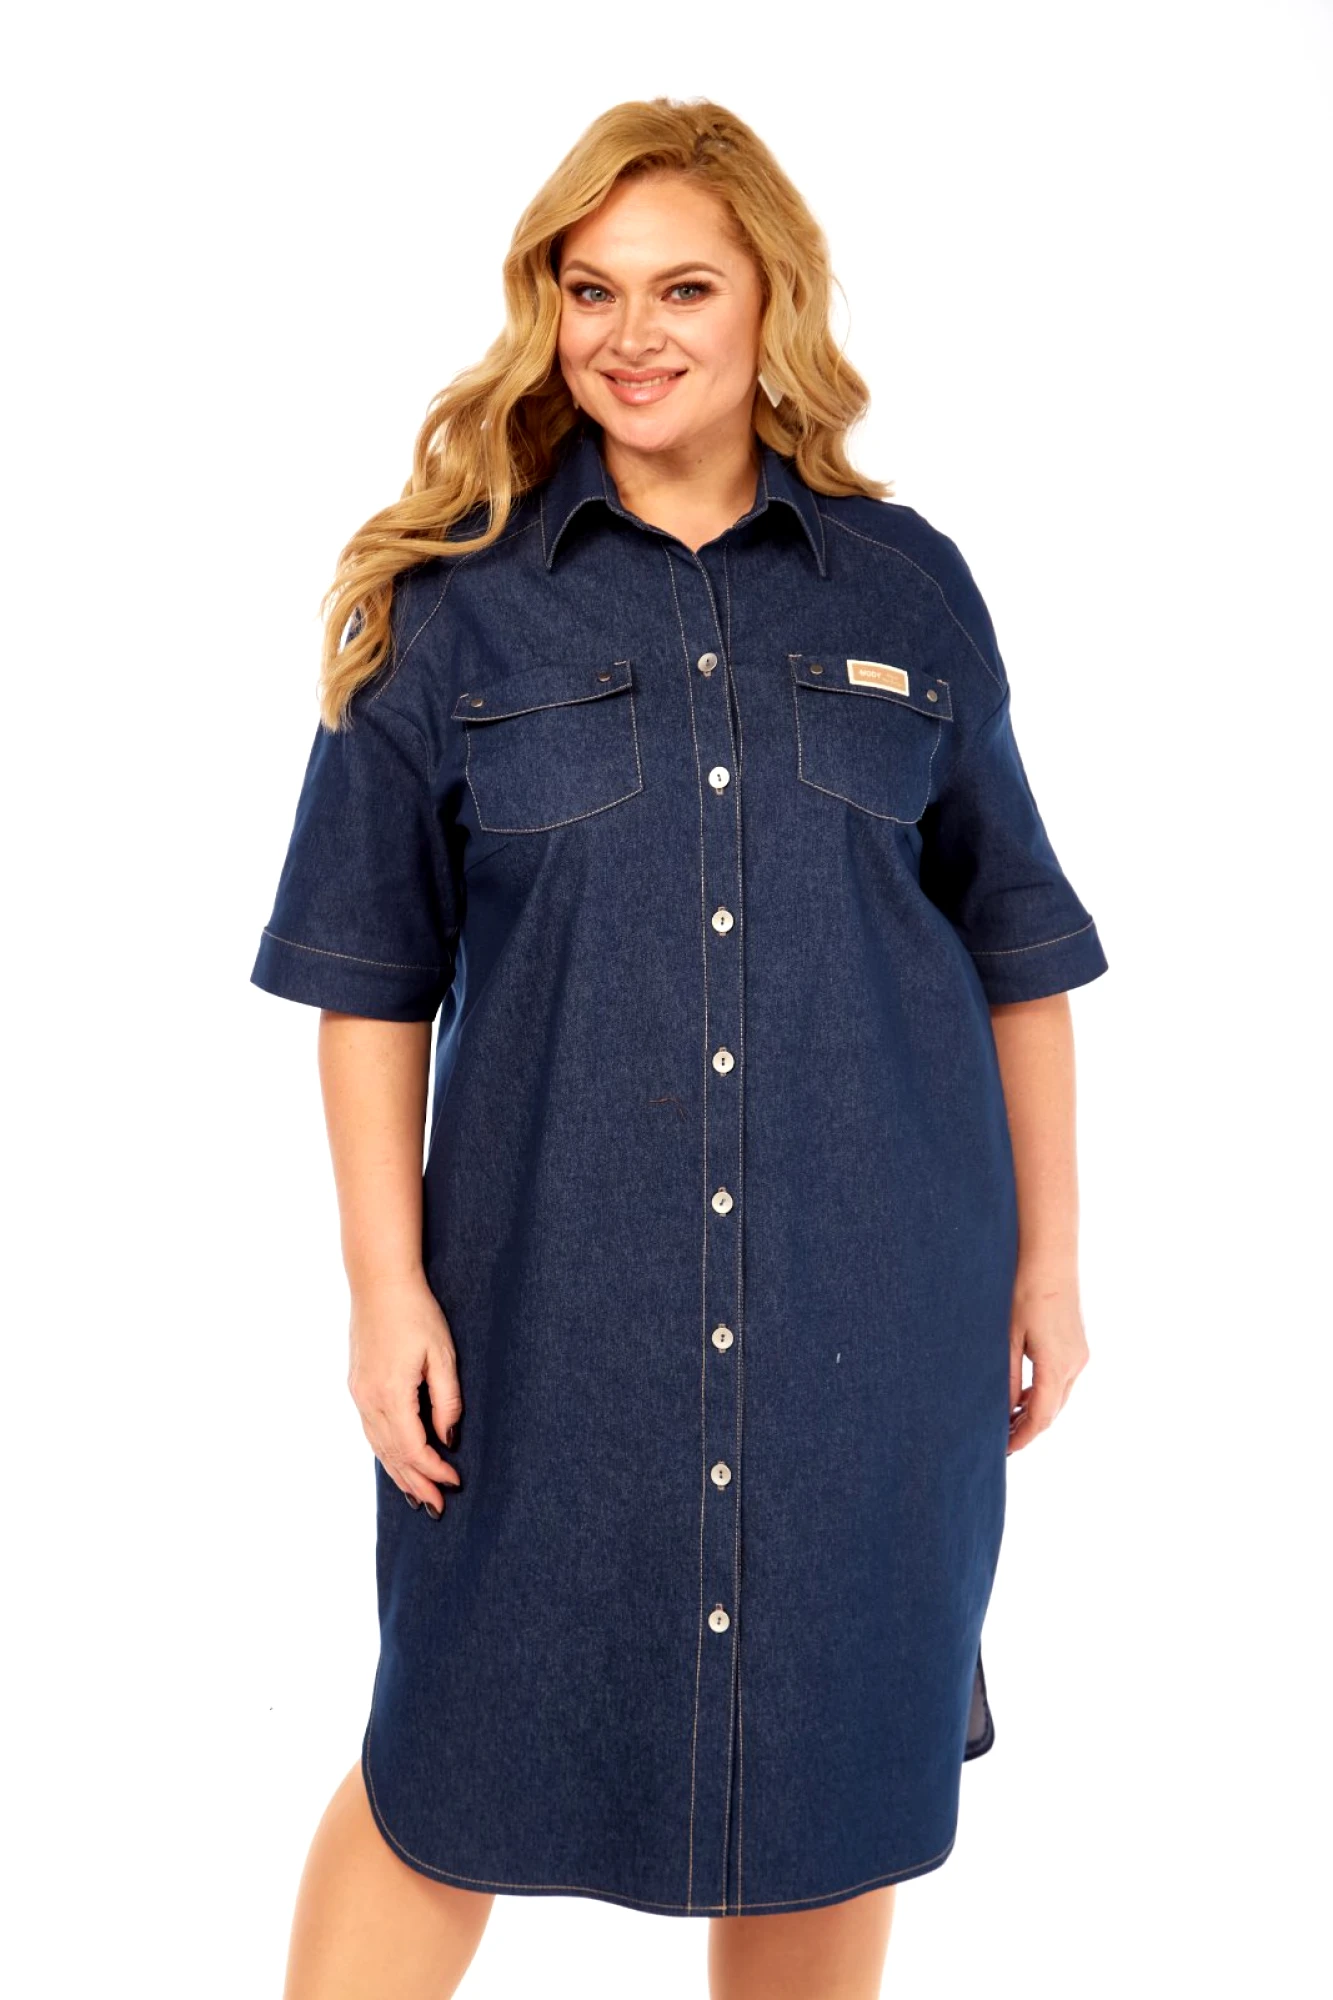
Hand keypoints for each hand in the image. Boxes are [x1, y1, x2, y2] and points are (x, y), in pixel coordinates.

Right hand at [347, 1273, 463, 1513]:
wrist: (379, 1283)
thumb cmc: (416, 1313)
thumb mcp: (442, 1355)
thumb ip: (447, 1400)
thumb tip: (449, 1437)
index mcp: (391, 1393)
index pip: (414, 1447)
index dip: (434, 1469)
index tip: (455, 1481)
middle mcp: (368, 1399)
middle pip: (392, 1454)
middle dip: (416, 1483)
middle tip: (437, 1507)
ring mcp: (358, 1393)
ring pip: (377, 1446)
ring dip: (398, 1473)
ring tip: (417, 1496)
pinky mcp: (357, 1385)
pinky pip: (370, 1430)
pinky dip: (384, 1452)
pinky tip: (395, 1463)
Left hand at [1007, 1263, 1088, 1454]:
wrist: (1049, 1256)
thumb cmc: (1023, 1291)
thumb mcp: (1007, 1337)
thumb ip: (1008, 1377)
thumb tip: (1005, 1410)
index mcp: (1057, 1365)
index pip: (1042, 1417)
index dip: (1023, 1437)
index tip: (1004, 1450)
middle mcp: (1075, 1364)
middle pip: (1053, 1411)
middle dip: (1028, 1429)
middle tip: (1001, 1440)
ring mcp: (1080, 1354)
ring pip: (1059, 1397)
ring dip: (1037, 1411)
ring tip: (1008, 1422)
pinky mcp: (1078, 1344)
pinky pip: (1063, 1380)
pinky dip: (1044, 1393)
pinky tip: (1024, 1396)